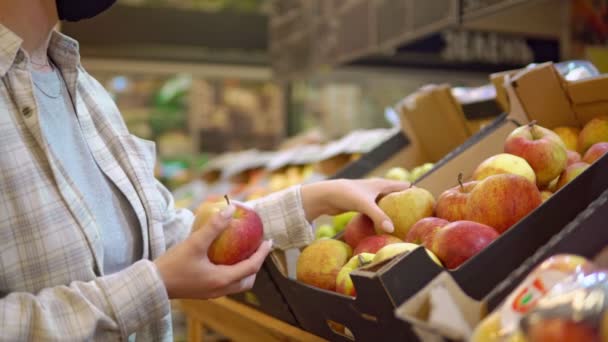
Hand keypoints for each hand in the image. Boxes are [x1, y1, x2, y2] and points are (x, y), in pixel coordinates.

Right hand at [154, 205, 272, 298]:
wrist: (152, 284)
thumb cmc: (173, 265)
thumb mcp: (194, 243)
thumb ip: (213, 227)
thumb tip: (230, 209)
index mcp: (222, 280)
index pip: (251, 267)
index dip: (262, 254)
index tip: (269, 240)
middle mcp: (220, 290)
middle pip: (247, 281)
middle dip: (256, 266)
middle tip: (257, 248)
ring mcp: (211, 293)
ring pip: (236, 285)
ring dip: (244, 271)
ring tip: (243, 253)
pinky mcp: (203, 292)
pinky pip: (225, 284)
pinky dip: (231, 273)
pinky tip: (223, 259)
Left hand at [301, 178, 410, 232]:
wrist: (325, 195)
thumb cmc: (345, 195)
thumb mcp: (364, 205)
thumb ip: (378, 216)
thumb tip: (392, 229)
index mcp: (381, 184)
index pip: (404, 186)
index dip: (416, 192)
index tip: (428, 202)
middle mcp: (376, 189)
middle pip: (396, 195)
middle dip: (406, 203)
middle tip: (419, 215)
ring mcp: (369, 197)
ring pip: (386, 203)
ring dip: (394, 211)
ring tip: (405, 223)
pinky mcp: (361, 205)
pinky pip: (376, 211)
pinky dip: (382, 216)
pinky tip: (385, 227)